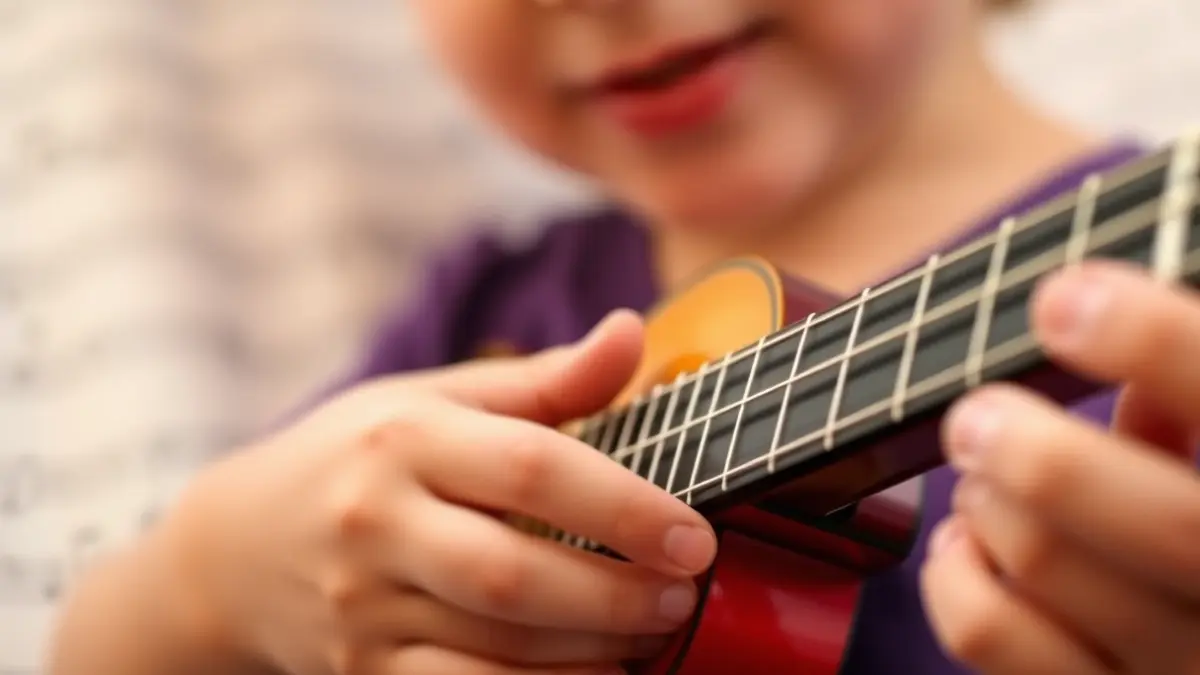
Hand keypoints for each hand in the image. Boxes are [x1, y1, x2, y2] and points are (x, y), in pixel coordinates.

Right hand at [152, 310, 717, 674]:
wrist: (235, 548)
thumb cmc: (359, 455)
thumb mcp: (435, 399)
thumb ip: (542, 380)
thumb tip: (630, 332)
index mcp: (405, 437)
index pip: (530, 469)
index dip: (623, 506)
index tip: (694, 535)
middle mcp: (376, 522)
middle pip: (511, 574)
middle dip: (613, 595)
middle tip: (681, 596)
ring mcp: (361, 607)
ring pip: (492, 646)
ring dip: (589, 652)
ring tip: (652, 636)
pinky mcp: (361, 672)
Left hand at [921, 262, 1199, 674]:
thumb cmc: (1195, 506)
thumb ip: (1187, 391)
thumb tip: (1095, 308)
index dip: (1158, 343)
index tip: (1065, 299)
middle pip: (1158, 519)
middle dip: (1041, 449)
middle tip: (977, 415)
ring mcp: (1186, 664)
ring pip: (1050, 565)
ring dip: (988, 497)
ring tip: (984, 469)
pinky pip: (989, 634)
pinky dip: (953, 573)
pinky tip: (969, 541)